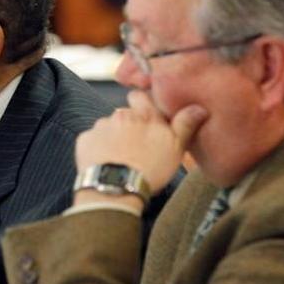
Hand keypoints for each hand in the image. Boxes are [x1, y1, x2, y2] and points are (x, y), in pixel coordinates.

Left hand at [75, 90, 207, 193]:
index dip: (141, 104)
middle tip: (135, 145)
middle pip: (123, 114)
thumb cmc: (150, 169)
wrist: (117, 187)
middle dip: (128, 124)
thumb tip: (199, 108)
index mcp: (145, 115)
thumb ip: (185, 125)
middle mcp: (121, 115)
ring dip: (112, 137)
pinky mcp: (84, 139)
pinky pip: (92, 139)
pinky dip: (96, 148)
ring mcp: (100, 126)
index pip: (139, 96)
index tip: (145, 118)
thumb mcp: (176, 149)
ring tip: (120, 157)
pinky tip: (105, 162)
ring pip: (107, 127)